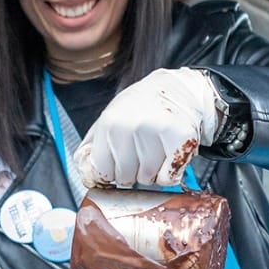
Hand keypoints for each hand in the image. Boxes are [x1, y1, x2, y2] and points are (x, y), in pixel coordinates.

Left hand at [73, 68, 218, 187]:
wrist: (177, 89)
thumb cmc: (141, 106)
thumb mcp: (109, 117)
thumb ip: (92, 147)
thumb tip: (87, 175)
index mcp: (109, 122)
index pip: (102, 172)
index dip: (112, 171)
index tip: (119, 163)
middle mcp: (131, 126)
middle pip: (125, 178)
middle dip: (133, 172)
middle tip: (141, 152)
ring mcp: (156, 131)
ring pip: (147, 179)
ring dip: (152, 172)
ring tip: (156, 150)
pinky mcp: (181, 138)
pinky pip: (168, 179)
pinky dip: (170, 174)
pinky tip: (169, 156)